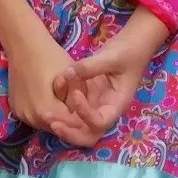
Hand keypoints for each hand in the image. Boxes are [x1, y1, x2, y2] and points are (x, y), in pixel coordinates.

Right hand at [2, 28, 99, 147]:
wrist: (24, 44)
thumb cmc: (51, 57)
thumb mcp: (74, 79)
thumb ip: (79, 101)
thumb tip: (84, 116)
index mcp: (45, 110)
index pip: (70, 125)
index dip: (82, 120)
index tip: (91, 115)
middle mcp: (31, 117)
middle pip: (57, 126)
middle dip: (70, 120)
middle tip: (81, 111)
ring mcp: (21, 114)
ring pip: (46, 123)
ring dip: (58, 118)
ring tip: (67, 105)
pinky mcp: (16, 109)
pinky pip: (35, 116)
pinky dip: (45, 112)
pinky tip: (51, 101)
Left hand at [57, 11, 164, 137]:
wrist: (132, 43)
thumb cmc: (128, 51)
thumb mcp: (111, 56)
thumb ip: (90, 66)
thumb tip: (68, 73)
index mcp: (117, 104)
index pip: (100, 121)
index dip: (85, 114)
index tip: (75, 94)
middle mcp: (105, 109)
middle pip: (89, 134)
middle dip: (70, 132)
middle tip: (52, 121)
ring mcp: (96, 104)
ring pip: (79, 126)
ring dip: (63, 124)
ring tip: (45, 114)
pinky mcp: (88, 96)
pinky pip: (73, 109)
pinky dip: (62, 109)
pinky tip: (51, 98)